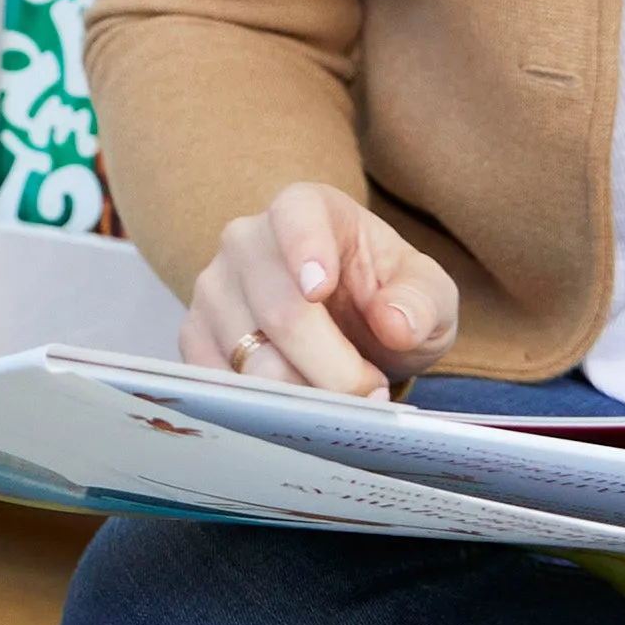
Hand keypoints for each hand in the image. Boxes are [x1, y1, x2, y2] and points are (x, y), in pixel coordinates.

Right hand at [181, 183, 458, 398]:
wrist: (352, 323)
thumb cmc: (387, 296)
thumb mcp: (427, 292)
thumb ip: (421, 300)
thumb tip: (395, 322)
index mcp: (307, 207)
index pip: (296, 218)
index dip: (305, 250)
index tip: (319, 289)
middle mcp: (247, 240)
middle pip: (280, 311)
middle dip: (333, 368)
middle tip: (372, 395)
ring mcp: (214, 289)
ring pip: (249, 357)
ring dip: (304, 397)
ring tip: (346, 406)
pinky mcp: (196, 336)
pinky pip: (220, 384)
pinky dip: (263, 411)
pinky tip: (300, 417)